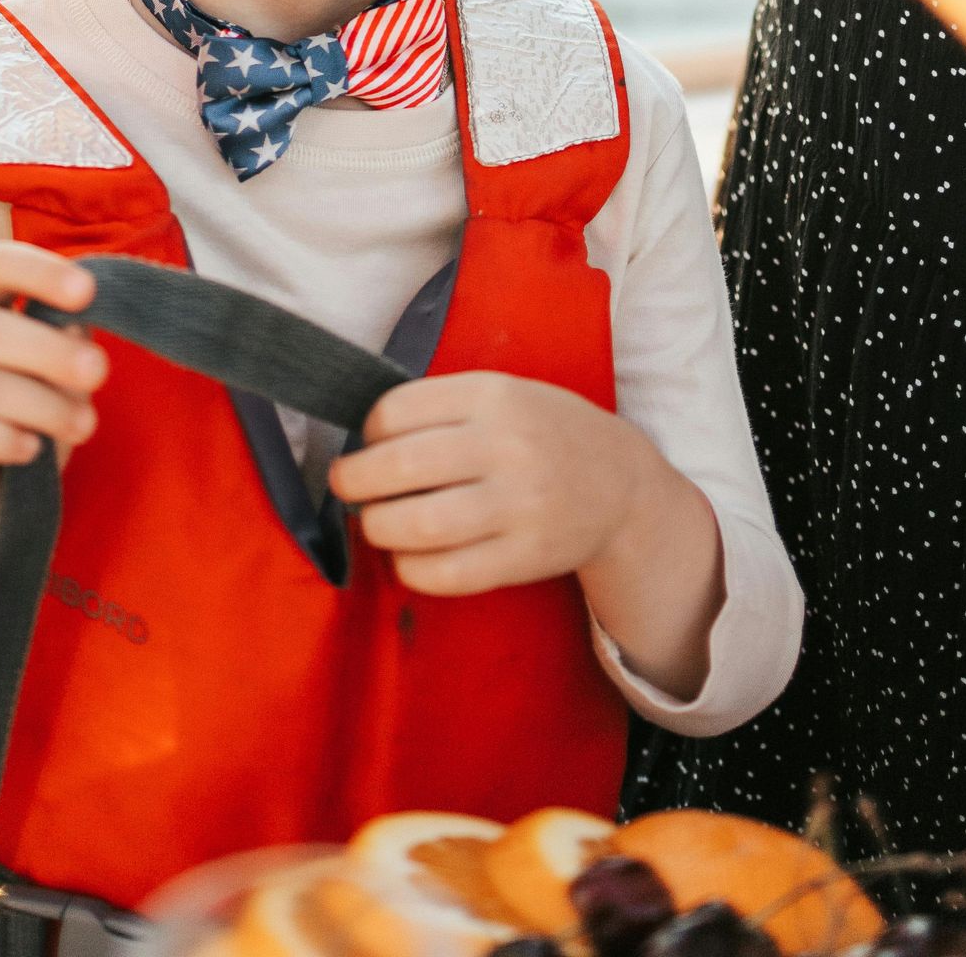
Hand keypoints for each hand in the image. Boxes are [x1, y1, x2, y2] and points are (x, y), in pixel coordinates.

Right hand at [0, 241, 105, 546]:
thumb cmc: (29, 418)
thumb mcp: (57, 377)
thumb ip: (64, 346)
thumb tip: (77, 330)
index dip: (38, 271)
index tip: (87, 291)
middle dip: (47, 349)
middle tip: (99, 373)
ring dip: (37, 404)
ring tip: (82, 426)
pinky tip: (30, 450)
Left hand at [330, 370, 649, 593]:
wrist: (619, 483)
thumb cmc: (543, 432)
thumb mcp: (502, 393)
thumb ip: (440, 406)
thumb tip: (363, 439)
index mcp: (492, 396)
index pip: (398, 410)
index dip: (368, 430)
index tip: (367, 442)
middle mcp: (505, 446)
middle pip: (400, 467)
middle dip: (354, 480)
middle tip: (346, 485)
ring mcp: (518, 505)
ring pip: (418, 524)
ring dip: (378, 526)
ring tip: (376, 521)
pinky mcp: (524, 557)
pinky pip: (447, 573)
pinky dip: (411, 568)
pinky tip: (408, 556)